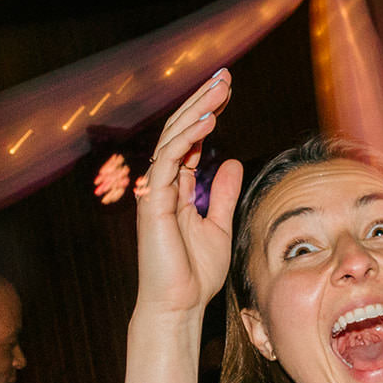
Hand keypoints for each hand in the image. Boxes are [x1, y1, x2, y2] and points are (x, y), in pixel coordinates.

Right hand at [135, 70, 243, 317]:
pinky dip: (187, 138)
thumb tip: (229, 161)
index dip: (205, 114)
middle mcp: (161, 185)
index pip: (189, 141)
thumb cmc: (193, 275)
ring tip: (220, 88)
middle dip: (201, 101)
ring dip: (196, 110)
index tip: (226, 92)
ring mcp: (154, 192)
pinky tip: (209, 121)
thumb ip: (221, 193)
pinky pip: (167, 161)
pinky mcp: (153, 203)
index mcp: (175, 188)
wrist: (177, 306)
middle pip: (179, 132)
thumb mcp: (217, 226)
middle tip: (224, 76)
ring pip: (171, 138)